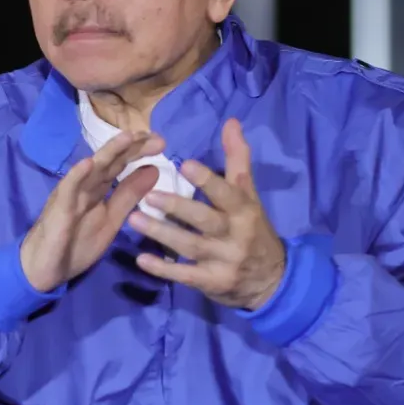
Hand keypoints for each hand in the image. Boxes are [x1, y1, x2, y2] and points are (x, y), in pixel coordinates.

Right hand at [20, 130, 166, 292]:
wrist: (43, 269)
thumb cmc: (75, 244)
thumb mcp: (111, 220)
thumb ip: (128, 196)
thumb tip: (153, 170)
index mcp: (97, 189)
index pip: (119, 165)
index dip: (138, 152)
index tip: (160, 142)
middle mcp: (84, 186)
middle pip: (109, 162)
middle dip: (131, 148)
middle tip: (155, 137)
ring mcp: (70, 195)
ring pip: (90, 171)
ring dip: (108, 153)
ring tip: (127, 138)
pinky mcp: (58, 210)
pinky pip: (67, 191)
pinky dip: (77, 176)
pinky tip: (88, 164)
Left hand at [130, 119, 286, 309]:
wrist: (270, 280)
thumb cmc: (253, 229)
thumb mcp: (249, 196)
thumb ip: (238, 159)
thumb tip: (231, 121)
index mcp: (244, 210)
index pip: (227, 193)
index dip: (208, 180)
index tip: (185, 164)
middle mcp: (235, 235)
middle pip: (206, 220)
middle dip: (179, 208)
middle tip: (149, 195)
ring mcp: (224, 261)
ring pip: (190, 246)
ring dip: (161, 234)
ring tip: (133, 220)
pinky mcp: (212, 283)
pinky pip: (185, 276)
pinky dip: (163, 268)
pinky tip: (141, 259)